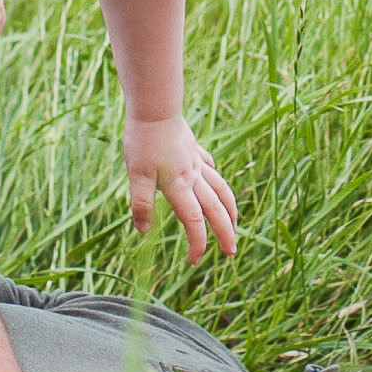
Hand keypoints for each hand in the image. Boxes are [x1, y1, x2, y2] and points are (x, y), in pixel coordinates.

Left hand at [125, 115, 238, 262]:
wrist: (155, 109)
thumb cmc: (143, 141)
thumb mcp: (136, 175)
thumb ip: (141, 204)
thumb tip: (144, 231)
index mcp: (179, 186)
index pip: (194, 221)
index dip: (197, 243)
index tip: (195, 261)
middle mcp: (193, 177)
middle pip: (215, 209)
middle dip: (225, 232)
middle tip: (232, 251)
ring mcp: (196, 162)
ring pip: (220, 189)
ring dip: (229, 209)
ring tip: (235, 223)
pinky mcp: (193, 149)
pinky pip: (210, 168)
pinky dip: (215, 179)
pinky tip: (213, 180)